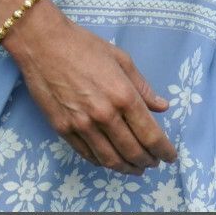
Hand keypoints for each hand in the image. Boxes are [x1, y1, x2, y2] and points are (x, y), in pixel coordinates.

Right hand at [4, 3, 177, 173]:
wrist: (44, 45)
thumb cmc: (86, 47)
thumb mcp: (123, 60)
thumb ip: (143, 88)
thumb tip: (162, 107)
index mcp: (124, 96)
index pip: (150, 134)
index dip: (163, 150)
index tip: (171, 156)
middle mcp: (104, 115)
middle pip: (131, 150)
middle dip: (147, 161)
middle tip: (155, 163)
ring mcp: (81, 125)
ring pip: (109, 158)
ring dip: (126, 168)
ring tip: (136, 169)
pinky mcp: (62, 129)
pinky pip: (86, 153)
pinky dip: (102, 162)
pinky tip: (111, 161)